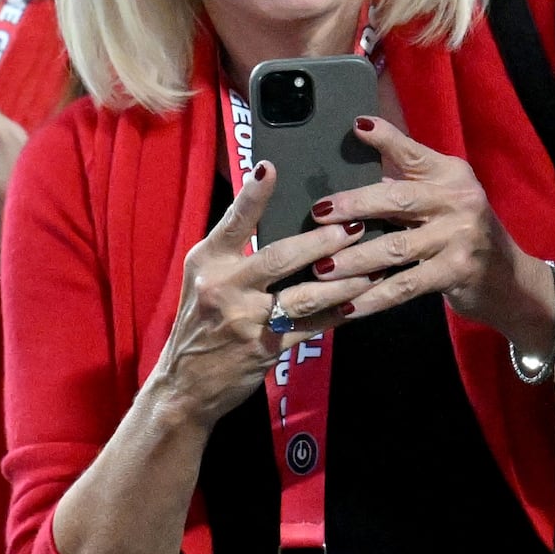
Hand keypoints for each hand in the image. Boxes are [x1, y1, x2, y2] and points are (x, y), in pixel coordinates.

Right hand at [151, 163, 359, 426]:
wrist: (183, 384)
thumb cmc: (200, 323)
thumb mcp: (203, 279)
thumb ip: (232, 250)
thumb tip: (271, 215)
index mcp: (208, 262)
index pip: (232, 222)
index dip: (252, 195)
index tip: (270, 168)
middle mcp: (223, 286)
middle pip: (280, 257)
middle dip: (323, 241)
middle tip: (356, 226)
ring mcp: (245, 320)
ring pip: (304, 296)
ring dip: (342, 282)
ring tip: (371, 268)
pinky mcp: (264, 348)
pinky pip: (309, 328)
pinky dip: (335, 316)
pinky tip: (357, 304)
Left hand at [301, 118, 544, 335]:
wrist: (510, 280)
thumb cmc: (463, 234)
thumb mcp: (444, 199)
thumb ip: (410, 180)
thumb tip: (362, 151)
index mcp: (451, 175)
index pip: (413, 153)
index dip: (386, 138)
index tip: (357, 126)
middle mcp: (458, 200)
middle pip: (397, 199)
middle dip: (353, 205)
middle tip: (317, 213)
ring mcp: (459, 237)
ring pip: (395, 247)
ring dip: (354, 259)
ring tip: (320, 268)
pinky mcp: (456, 272)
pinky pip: (405, 285)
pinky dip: (375, 297)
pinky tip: (349, 305)